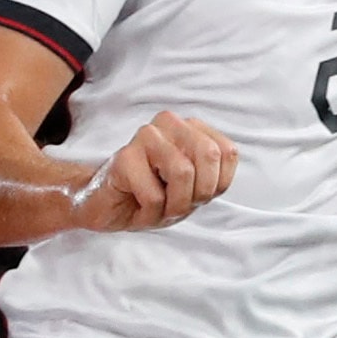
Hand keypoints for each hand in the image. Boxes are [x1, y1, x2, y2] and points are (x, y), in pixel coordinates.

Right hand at [70, 111, 235, 233]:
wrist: (109, 208)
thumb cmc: (153, 196)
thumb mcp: (196, 189)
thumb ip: (215, 172)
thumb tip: (221, 157)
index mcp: (191, 127)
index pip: (227, 152)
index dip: (215, 185)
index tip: (193, 194)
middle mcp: (169, 123)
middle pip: (209, 155)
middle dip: (197, 193)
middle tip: (176, 203)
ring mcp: (145, 136)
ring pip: (183, 173)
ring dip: (173, 205)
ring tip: (157, 206)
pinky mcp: (124, 157)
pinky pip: (154, 195)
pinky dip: (150, 213)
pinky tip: (138, 207)